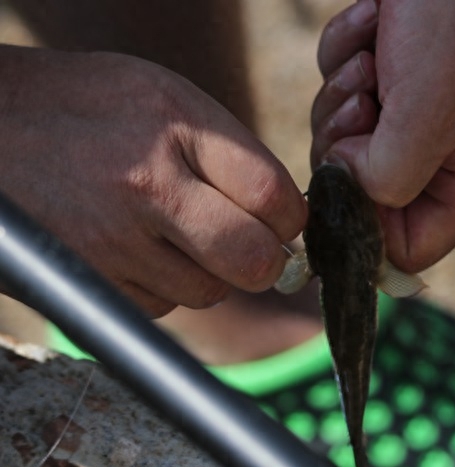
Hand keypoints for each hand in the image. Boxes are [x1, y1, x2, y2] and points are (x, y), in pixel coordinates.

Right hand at [0, 46, 307, 316]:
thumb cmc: (87, 108)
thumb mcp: (162, 96)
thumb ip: (230, 153)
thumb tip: (288, 221)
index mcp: (177, 126)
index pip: (275, 198)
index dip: (291, 219)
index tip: (281, 220)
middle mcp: (148, 185)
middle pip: (254, 261)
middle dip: (264, 261)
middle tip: (249, 245)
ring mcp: (114, 240)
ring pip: (210, 292)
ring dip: (207, 273)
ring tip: (170, 232)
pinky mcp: (90, 281)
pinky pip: (162, 307)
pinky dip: (161, 287)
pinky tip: (132, 247)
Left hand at [311, 0, 454, 272]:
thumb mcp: (428, 115)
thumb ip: (388, 179)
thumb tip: (344, 190)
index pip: (411, 248)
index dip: (368, 234)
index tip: (340, 198)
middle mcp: (440, 150)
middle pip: (364, 194)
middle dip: (349, 149)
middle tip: (365, 103)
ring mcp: (411, 107)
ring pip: (342, 140)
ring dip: (341, 95)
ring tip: (373, 57)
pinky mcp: (386, 69)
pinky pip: (337, 85)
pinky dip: (342, 54)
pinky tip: (371, 24)